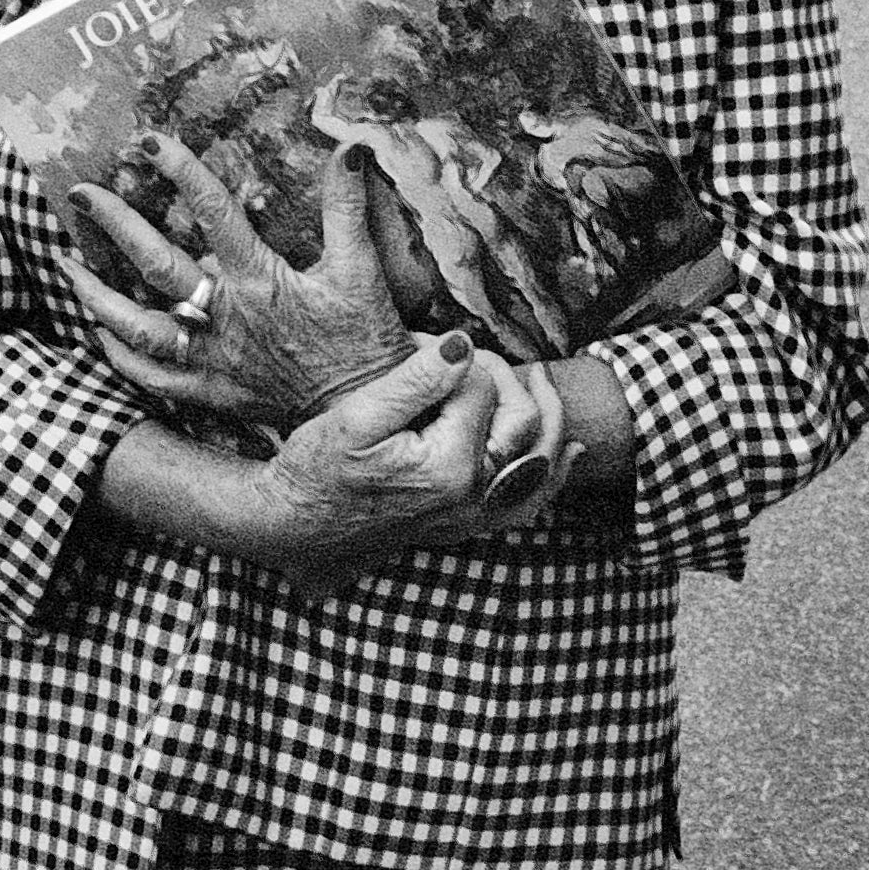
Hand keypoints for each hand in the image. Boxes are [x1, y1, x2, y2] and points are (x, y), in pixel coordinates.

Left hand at [66, 130, 414, 430]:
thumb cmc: (365, 340)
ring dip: (97, 295)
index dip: (181, 172)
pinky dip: (119, 355)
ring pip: (139, 328)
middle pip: (157, 266)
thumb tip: (351, 148)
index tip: (149, 141)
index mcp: (260, 280)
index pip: (213, 214)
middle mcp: (227, 317)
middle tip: (80, 193)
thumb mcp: (362, 270)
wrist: (365, 414)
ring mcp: (213, 358)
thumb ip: (348, 207)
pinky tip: (98, 331)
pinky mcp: (210, 391)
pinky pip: (151, 376)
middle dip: (114, 225)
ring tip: (66, 264)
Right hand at [258, 342, 577, 588]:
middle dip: (497, 372)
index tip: (415, 346)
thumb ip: (415, 381)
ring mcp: (474, 515)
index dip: (450, 355)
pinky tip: (569, 452)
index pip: (479, 387)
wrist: (299, 525)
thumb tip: (462, 344)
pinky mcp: (468, 523)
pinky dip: (554, 474)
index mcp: (449, 466)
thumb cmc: (317, 468)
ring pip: (540, 461)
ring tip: (540, 376)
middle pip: (520, 418)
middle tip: (459, 353)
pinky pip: (528, 501)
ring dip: (548, 415)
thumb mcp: (357, 416)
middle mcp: (472, 495)